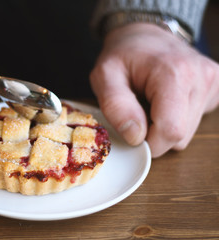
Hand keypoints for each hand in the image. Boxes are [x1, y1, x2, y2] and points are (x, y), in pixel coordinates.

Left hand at [90, 23, 218, 157]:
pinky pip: (194, 122)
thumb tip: (135, 137)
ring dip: (163, 126)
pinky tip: (165, 101)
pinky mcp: (216, 89)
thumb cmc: (123, 54)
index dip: (148, 142)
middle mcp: (202, 78)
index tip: (131, 131)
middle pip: (179, 137)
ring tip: (150, 102)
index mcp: (174, 74)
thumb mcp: (104, 76)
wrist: (145, 35)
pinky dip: (175, 119)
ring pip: (187, 134)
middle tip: (137, 111)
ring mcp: (213, 83)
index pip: (171, 131)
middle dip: (153, 134)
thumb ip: (115, 106)